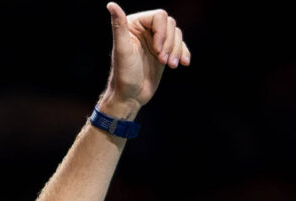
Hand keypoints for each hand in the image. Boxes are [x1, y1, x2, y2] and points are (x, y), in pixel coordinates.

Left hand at [100, 3, 190, 117]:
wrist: (130, 96)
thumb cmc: (123, 75)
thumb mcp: (122, 50)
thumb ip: (119, 27)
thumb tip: (111, 5)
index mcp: (134, 24)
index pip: (159, 17)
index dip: (162, 33)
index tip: (157, 51)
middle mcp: (146, 29)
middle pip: (170, 25)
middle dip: (170, 43)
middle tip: (163, 61)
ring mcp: (156, 41)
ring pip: (177, 35)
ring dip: (177, 50)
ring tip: (171, 65)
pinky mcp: (164, 52)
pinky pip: (180, 46)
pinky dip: (184, 53)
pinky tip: (184, 63)